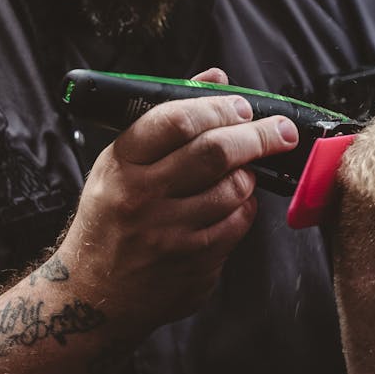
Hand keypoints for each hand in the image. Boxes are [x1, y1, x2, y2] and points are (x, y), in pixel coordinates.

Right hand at [56, 67, 298, 332]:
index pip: (174, 120)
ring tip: (242, 171)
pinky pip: (238, 224)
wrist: (94, 295)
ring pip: (234, 189)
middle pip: (215, 152)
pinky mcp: (193, 263)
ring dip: (248, 175)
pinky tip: (234, 203)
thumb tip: (214, 78)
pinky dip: (244, 208)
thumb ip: (167, 119)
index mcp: (120, 164)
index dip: (217, 107)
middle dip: (258, 135)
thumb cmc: (110, 218)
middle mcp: (141, 197)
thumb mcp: (119, 164)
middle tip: (280, 130)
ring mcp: (168, 234)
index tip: (240, 105)